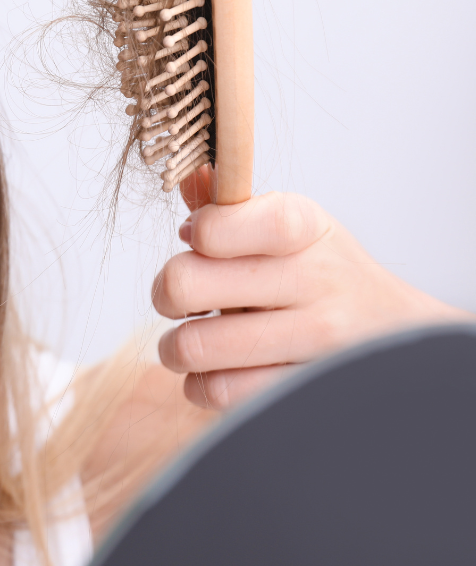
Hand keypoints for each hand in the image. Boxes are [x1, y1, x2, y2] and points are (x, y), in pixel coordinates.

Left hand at [152, 166, 469, 409]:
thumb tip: (186, 175)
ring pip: (194, 346)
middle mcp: (315, 279)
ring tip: (191, 341)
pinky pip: (217, 391)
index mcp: (303, 226)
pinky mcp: (304, 389)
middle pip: (184, 284)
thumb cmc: (322, 274)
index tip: (199, 241)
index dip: (195, 233)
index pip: (219, 223)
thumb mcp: (288, 226)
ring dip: (176, 347)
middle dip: (166, 293)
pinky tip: (218, 371)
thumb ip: (228, 206)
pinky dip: (201, 385)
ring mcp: (315, 338)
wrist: (399, 338)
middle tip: (178, 299)